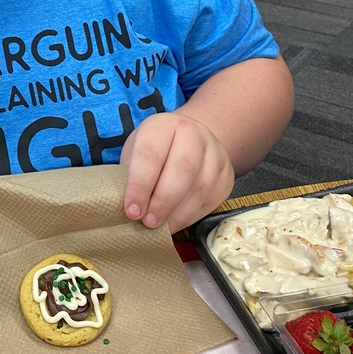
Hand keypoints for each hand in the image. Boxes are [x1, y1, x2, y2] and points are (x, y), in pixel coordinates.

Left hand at [120, 112, 234, 233]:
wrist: (189, 140)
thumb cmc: (153, 150)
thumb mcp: (135, 152)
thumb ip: (130, 175)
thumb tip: (127, 211)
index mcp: (163, 125)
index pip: (151, 154)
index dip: (140, 186)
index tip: (131, 211)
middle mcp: (194, 134)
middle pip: (182, 169)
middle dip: (162, 201)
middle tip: (147, 222)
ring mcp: (215, 154)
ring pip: (199, 188)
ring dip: (177, 214)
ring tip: (159, 228)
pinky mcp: (226, 175)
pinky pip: (210, 200)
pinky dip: (190, 217)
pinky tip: (174, 223)